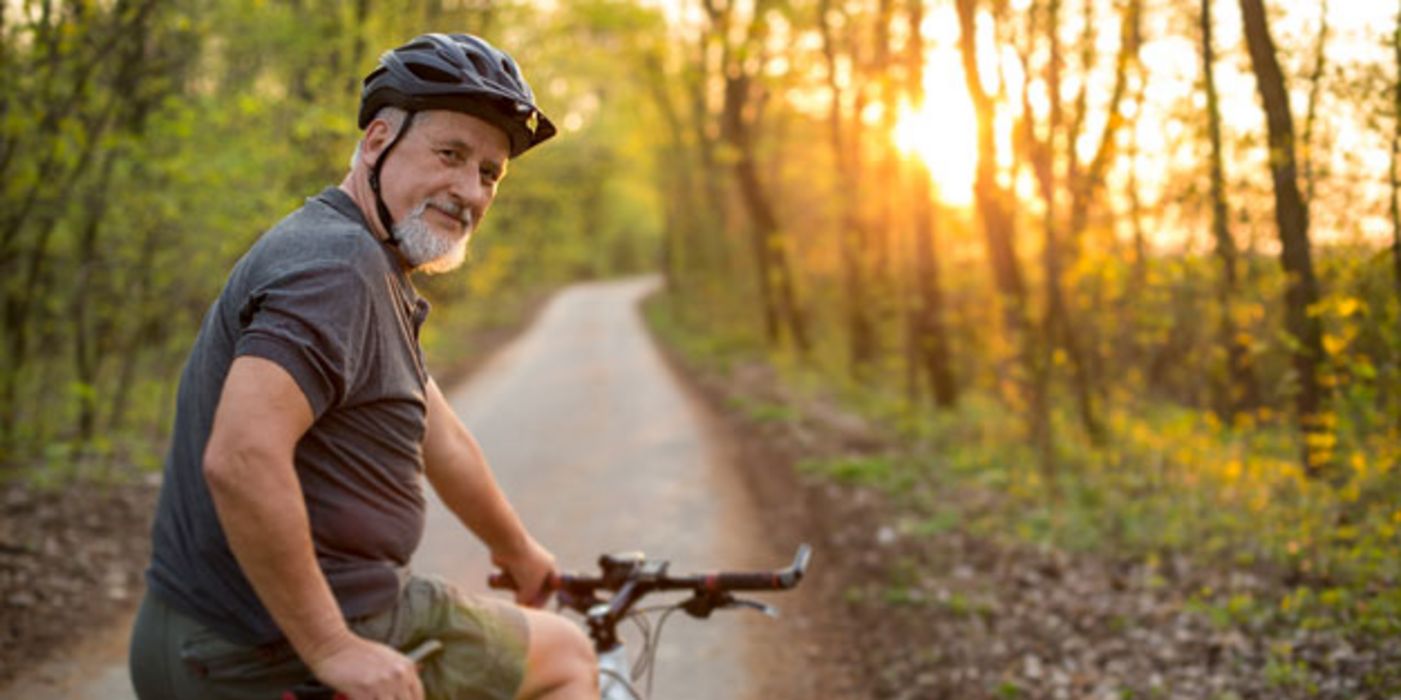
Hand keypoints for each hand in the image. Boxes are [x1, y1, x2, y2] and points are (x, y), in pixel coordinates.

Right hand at [306, 633, 422, 699]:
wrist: (333, 646)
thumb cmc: (358, 653)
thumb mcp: (388, 658)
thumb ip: (401, 674)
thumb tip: (407, 692)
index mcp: (407, 667)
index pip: (418, 697)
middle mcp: (398, 676)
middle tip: (379, 699)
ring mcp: (382, 685)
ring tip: (367, 697)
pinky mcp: (363, 692)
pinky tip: (351, 699)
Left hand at [491, 535, 556, 607]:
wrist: (507, 544)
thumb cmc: (523, 566)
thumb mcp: (529, 589)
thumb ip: (527, 602)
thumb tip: (520, 606)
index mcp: (549, 567)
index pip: (548, 590)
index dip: (540, 601)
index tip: (531, 610)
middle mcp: (538, 564)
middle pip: (532, 588)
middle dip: (524, 595)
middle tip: (518, 602)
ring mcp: (523, 563)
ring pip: (517, 583)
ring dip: (511, 585)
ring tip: (507, 578)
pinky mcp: (509, 563)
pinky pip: (506, 578)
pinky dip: (502, 580)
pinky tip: (500, 574)